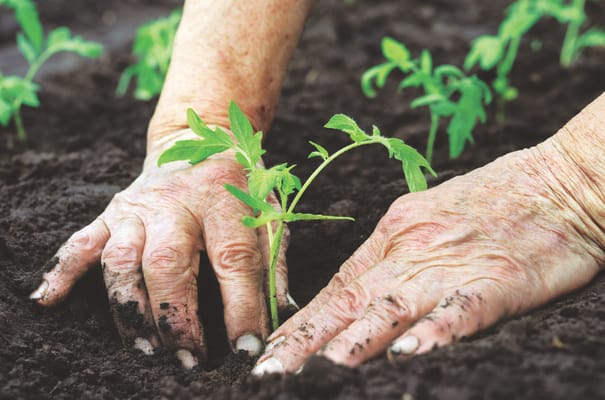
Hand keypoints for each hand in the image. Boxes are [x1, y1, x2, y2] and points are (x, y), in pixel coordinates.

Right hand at [29, 128, 291, 367]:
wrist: (201, 136)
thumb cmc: (241, 183)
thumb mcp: (269, 212)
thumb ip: (274, 262)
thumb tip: (281, 315)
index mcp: (225, 202)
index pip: (234, 260)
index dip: (241, 309)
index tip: (246, 349)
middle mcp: (177, 204)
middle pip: (168, 263)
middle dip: (175, 318)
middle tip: (188, 359)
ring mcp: (139, 207)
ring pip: (121, 260)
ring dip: (129, 309)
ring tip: (145, 348)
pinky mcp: (113, 211)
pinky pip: (82, 241)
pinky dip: (63, 271)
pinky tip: (49, 300)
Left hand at [253, 143, 604, 373]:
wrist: (556, 181)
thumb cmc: (489, 200)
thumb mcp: (423, 218)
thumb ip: (390, 254)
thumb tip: (354, 291)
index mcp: (392, 236)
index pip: (337, 288)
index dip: (301, 322)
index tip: (270, 348)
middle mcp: (411, 251)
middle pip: (350, 302)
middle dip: (307, 341)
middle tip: (269, 370)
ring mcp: (451, 265)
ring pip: (393, 307)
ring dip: (355, 341)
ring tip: (320, 369)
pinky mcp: (497, 280)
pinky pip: (460, 310)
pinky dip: (434, 332)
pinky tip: (409, 353)